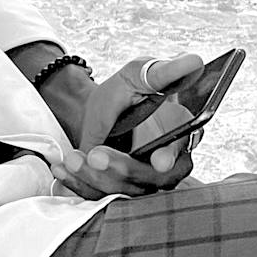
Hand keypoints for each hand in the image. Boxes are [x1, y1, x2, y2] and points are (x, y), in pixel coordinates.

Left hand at [39, 51, 203, 200]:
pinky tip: (63, 170)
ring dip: (95, 177)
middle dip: (123, 168)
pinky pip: (100, 195)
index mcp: (179, 135)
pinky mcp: (117, 187)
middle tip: (96, 154)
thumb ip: (165, 72)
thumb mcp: (140, 74)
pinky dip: (78, 184)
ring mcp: (141, 179)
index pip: (183, 152)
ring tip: (74, 158)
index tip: (159, 160)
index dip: (171, 157)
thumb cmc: (125, 91)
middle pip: (152, 180)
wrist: (97, 108)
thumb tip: (193, 61)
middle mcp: (165, 163)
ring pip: (124, 190)